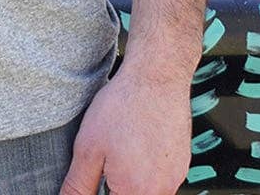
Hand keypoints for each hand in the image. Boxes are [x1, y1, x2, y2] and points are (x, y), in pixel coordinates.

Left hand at [58, 60, 191, 194]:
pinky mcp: (181, 163)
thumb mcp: (88, 148)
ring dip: (129, 179)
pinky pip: (159, 178)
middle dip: (113, 185)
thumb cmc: (122, 107)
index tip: (97, 172)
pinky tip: (134, 141)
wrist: (156, 77)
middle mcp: (161, 192)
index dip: (99, 189)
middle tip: (107, 157)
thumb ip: (78, 185)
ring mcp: (175, 178)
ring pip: (146, 190)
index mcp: (135, 193)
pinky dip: (144, 167)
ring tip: (119, 146)